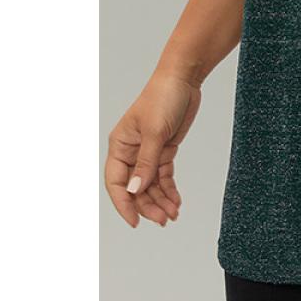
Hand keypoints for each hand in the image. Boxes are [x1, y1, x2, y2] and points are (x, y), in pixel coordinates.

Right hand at [105, 72, 200, 228]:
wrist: (184, 78)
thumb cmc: (163, 97)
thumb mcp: (154, 132)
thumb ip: (146, 163)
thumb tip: (135, 190)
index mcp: (120, 146)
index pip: (116, 182)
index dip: (124, 203)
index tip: (135, 221)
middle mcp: (131, 152)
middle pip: (135, 187)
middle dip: (148, 205)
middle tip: (163, 220)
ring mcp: (148, 152)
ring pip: (150, 184)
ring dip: (160, 200)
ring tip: (173, 214)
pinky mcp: (164, 150)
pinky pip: (163, 175)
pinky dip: (169, 189)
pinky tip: (176, 201)